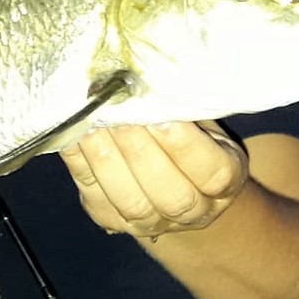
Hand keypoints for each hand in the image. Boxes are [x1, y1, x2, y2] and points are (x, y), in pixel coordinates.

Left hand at [59, 120, 248, 237]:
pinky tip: (75, 132)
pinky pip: (93, 194)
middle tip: (119, 113)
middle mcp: (193, 211)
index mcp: (223, 183)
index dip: (185, 146)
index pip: (212, 174)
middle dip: (139, 150)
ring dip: (106, 158)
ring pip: (129, 201)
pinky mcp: (110, 218)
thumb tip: (155, 77)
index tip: (161, 116)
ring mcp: (150, 222)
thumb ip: (185, 106)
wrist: (172, 182)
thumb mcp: (201, 120)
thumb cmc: (188, 136)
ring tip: (93, 121)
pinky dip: (80, 162)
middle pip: (169, 194)